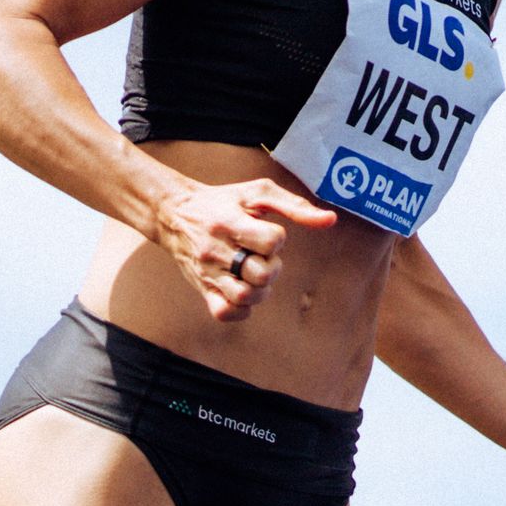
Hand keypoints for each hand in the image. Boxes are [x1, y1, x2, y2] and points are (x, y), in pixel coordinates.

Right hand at [155, 177, 336, 321]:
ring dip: (260, 288)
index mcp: (230, 223)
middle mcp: (216, 250)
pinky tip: (244, 289)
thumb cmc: (224, 201)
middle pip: (261, 274)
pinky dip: (242, 308)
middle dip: (273, 267)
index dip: (277, 239)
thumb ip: (295, 206)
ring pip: (245, 297)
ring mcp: (208, 273)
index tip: (265, 231)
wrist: (174, 213)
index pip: (271, 241)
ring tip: (254, 273)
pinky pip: (225, 313)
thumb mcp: (258, 193)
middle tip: (263, 256)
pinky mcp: (203, 288)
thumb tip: (331, 221)